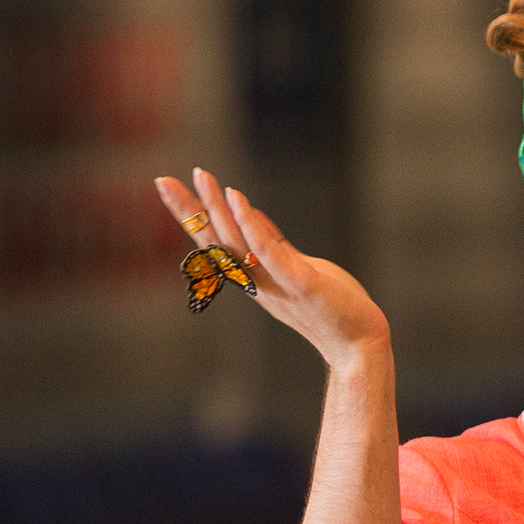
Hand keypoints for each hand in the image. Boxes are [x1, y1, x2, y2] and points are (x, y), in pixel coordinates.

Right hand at [153, 170, 391, 364]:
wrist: (359, 344)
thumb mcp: (295, 267)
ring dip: (218, 208)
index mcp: (254, 277)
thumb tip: (250, 214)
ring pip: (237, 243)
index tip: (169, 187)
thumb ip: (271, 244)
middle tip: (164, 181)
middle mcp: (257, 281)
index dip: (192, 216)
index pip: (216, 242)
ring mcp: (276, 283)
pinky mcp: (299, 283)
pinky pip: (269, 252)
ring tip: (203, 178)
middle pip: (215, 242)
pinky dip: (252, 225)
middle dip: (189, 211)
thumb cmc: (331, 307)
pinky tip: (239, 200)